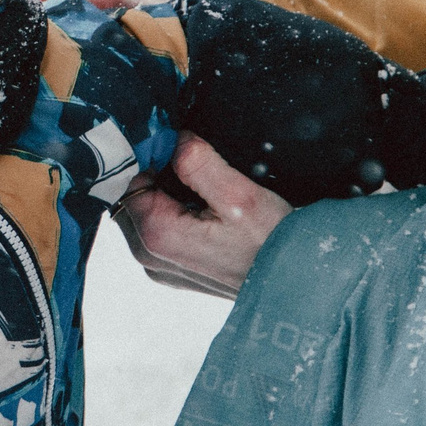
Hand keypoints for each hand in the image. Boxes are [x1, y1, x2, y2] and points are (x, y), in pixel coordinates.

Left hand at [118, 136, 292, 299]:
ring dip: (165, 198)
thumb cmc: (272, 245)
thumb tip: (176, 140)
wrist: (296, 285)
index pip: (129, 181)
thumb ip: (199, 164)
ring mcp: (162, 268)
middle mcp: (151, 257)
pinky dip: (174, 217)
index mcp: (158, 236)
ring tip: (204, 192)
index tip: (178, 149)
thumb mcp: (239, 195)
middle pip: (132, 200)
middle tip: (195, 168)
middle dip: (156, 178)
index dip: (151, 159)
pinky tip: (205, 213)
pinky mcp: (176, 273)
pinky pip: (160, 234)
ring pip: (144, 216)